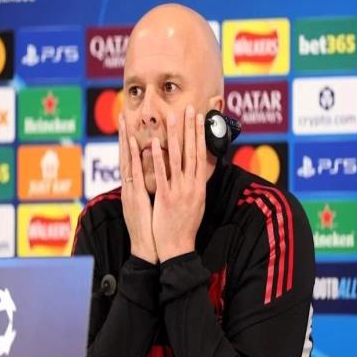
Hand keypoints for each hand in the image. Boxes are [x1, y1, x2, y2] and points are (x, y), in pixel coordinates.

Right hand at [119, 114, 157, 263]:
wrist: (148, 248)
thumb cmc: (151, 227)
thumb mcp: (148, 205)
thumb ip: (147, 189)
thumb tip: (155, 175)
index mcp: (133, 188)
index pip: (130, 160)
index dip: (128, 141)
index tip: (129, 124)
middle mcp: (129, 186)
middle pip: (125, 156)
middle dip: (123, 135)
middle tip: (122, 115)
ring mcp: (131, 190)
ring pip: (127, 160)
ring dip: (126, 139)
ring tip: (125, 121)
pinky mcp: (136, 197)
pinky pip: (135, 174)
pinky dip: (135, 158)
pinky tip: (136, 143)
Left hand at [151, 105, 206, 262]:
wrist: (178, 248)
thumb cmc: (186, 227)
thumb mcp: (197, 203)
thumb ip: (195, 185)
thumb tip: (196, 171)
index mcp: (199, 185)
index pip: (201, 154)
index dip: (200, 135)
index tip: (199, 118)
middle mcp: (192, 185)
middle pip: (192, 151)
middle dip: (190, 128)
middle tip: (189, 108)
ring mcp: (179, 190)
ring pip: (177, 158)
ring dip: (175, 136)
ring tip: (172, 117)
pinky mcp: (166, 197)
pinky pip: (162, 174)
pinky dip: (159, 158)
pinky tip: (155, 143)